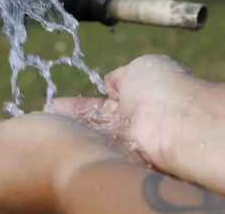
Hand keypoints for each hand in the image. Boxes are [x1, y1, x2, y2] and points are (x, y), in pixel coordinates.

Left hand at [0, 112, 131, 213]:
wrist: (93, 172)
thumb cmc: (38, 153)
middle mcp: (6, 212)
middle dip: (4, 143)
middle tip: (19, 126)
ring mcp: (33, 208)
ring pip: (21, 169)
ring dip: (28, 149)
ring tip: (42, 134)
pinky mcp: (56, 202)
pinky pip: (44, 175)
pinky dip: (48, 159)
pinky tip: (58, 147)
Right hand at [53, 54, 207, 173]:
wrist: (177, 120)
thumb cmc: (161, 87)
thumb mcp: (138, 67)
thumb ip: (120, 76)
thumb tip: (110, 82)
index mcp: (138, 93)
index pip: (104, 99)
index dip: (82, 102)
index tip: (58, 103)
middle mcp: (132, 119)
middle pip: (96, 120)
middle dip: (73, 117)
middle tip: (48, 115)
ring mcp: (128, 139)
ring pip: (95, 134)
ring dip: (73, 130)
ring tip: (46, 127)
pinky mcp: (124, 157)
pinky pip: (98, 149)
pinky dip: (81, 144)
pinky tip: (59, 140)